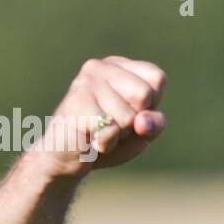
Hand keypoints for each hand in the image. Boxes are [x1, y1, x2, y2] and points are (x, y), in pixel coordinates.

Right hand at [27, 56, 167, 177]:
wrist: (66, 156)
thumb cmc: (108, 138)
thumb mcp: (142, 131)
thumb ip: (155, 123)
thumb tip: (143, 121)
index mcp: (119, 67)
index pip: (157, 78)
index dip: (151, 104)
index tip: (130, 111)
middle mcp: (100, 67)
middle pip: (145, 94)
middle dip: (134, 120)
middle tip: (113, 124)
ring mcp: (85, 83)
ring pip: (129, 117)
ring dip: (118, 135)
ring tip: (99, 131)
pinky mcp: (76, 104)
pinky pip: (111, 131)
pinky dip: (106, 144)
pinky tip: (90, 138)